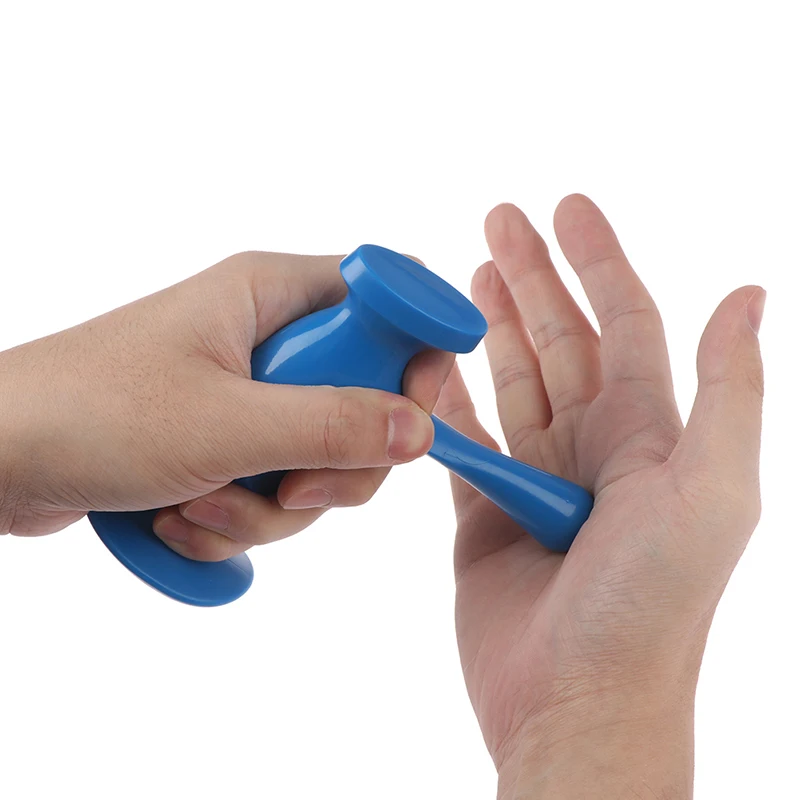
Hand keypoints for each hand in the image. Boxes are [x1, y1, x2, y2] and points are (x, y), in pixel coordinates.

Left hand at [0, 252, 451, 559]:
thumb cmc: (93, 414)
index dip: (412, 354)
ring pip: (316, 458)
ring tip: (196, 505)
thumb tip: (420, 432)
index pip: (384, 299)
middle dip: (329, 467)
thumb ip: (332, 424)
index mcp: (271, 293)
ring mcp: (247, 392)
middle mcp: (267, 336)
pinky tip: (179, 519)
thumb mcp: (225, 424)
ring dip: (268, 507)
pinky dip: (235, 517)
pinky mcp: (225, 439)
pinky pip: (271, 486)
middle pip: (362, 399)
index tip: (406, 416)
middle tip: (289, 492)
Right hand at [435, 197, 763, 797]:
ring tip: (467, 273)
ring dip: (492, 324)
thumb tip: (748, 294)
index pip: (622, 321)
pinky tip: (433, 361)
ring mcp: (538, 478)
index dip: (597, 260)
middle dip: (531, 276)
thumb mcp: (710, 493)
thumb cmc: (649, 606)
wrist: (576, 702)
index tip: (565, 206)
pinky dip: (446, 397)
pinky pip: (463, 438)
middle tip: (497, 220)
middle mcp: (594, 448)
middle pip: (559, 339)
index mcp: (648, 434)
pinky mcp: (485, 512)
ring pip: (511, 379)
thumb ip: (726, 393)